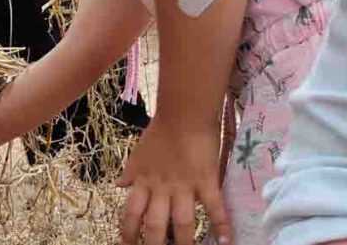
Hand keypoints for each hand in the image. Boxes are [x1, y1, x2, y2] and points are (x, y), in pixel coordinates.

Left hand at [118, 120, 230, 244]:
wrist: (183, 114)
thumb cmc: (160, 132)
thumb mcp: (138, 153)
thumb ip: (131, 172)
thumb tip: (120, 185)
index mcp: (143, 182)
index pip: (131, 213)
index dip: (128, 233)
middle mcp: (161, 188)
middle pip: (154, 224)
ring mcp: (184, 186)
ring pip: (182, 222)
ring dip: (184, 242)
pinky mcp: (206, 180)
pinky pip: (215, 206)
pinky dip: (222, 225)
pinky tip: (226, 241)